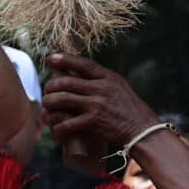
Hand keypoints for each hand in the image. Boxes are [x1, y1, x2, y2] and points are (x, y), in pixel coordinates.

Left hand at [42, 53, 160, 145]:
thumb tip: (76, 70)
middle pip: (66, 82)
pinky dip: (57, 126)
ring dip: (49, 103)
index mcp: (108, 77)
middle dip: (51, 86)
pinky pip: (66, 123)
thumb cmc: (128, 108)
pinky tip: (56, 128)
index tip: (50, 59)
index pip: (83, 64)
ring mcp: (96, 105)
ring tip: (47, 106)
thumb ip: (100, 78)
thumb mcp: (118, 86)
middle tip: (47, 90)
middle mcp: (101, 88)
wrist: (141, 129)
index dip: (64, 59)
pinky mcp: (93, 122)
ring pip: (61, 99)